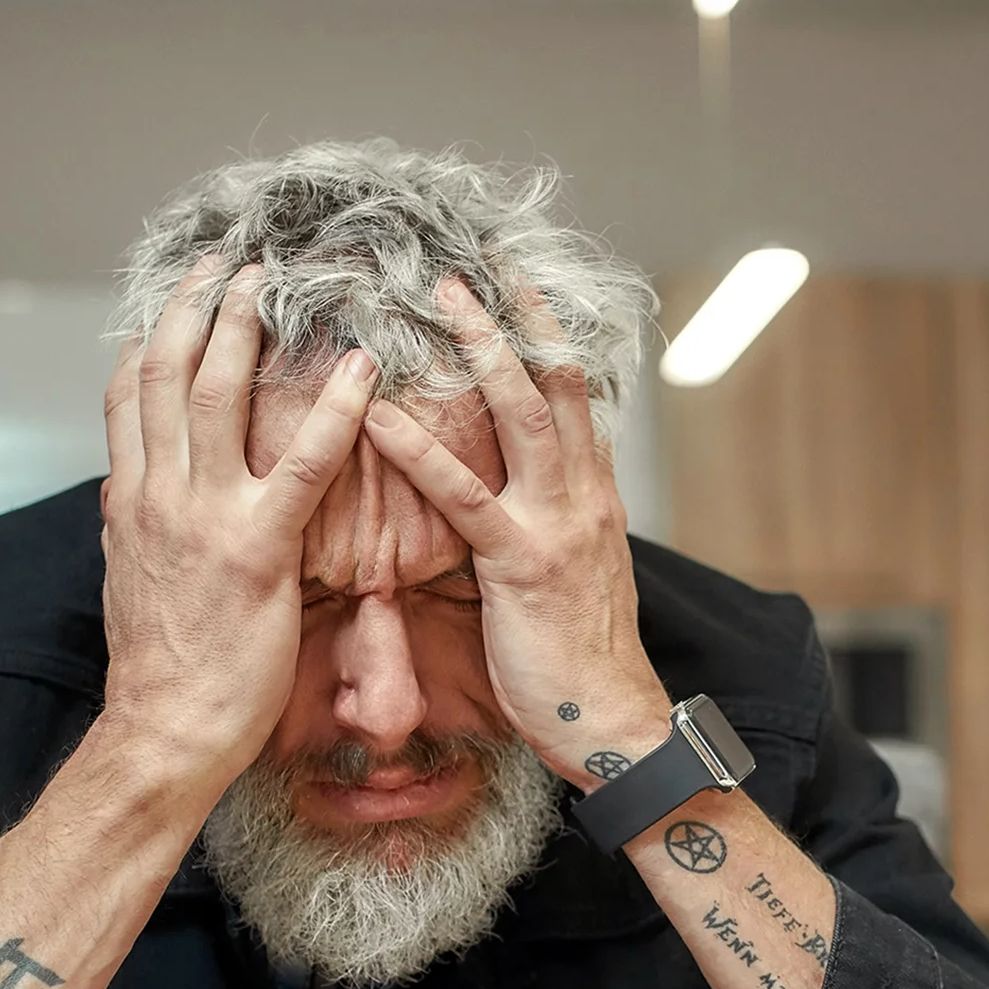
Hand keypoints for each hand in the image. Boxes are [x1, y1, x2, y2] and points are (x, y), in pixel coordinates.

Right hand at [98, 260, 376, 787]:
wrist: (163, 731)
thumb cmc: (161, 667)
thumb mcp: (127, 579)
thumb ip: (130, 525)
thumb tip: (121, 488)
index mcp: (130, 501)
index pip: (129, 394)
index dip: (154, 334)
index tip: (177, 293)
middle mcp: (158, 495)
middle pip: (171, 373)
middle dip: (198, 305)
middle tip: (231, 259)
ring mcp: (204, 517)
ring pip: (221, 395)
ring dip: (249, 327)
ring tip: (277, 281)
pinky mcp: (256, 549)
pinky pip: (302, 463)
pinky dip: (333, 408)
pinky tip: (361, 368)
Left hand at [364, 279, 672, 789]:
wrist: (612, 726)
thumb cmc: (578, 661)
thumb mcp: (571, 576)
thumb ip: (548, 524)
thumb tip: (520, 493)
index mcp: (594, 495)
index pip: (572, 396)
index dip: (546, 336)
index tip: (515, 285)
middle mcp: (584, 494)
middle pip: (555, 381)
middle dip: (517, 317)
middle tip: (476, 262)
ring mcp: (558, 523)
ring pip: (522, 414)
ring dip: (480, 349)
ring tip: (441, 299)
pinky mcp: (522, 563)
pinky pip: (465, 494)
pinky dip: (418, 449)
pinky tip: (376, 415)